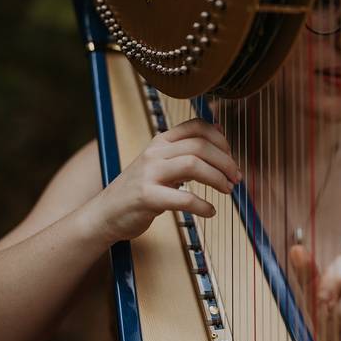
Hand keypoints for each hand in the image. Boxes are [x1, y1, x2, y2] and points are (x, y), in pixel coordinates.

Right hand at [92, 118, 240, 242]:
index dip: (220, 139)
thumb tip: (219, 130)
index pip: (196, 126)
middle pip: (200, 146)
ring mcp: (149, 174)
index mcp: (160, 141)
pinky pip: (183, 198)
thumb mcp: (160, 163)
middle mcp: (155, 153)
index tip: (231, 156)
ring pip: (193, 165)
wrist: (105, 213)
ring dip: (217, 178)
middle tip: (236, 177)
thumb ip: (185, 149)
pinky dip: (203, 205)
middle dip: (225, 161)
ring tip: (228, 190)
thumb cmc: (138, 189)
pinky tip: (210, 211)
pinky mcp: (147, 197)